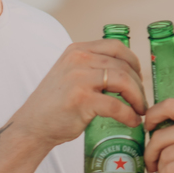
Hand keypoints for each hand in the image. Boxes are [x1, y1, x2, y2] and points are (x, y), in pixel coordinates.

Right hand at [14, 40, 146, 146]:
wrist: (32, 126)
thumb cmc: (55, 104)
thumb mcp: (70, 73)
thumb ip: (92, 67)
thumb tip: (126, 74)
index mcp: (77, 50)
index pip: (116, 46)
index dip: (133, 62)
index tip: (139, 77)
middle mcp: (79, 59)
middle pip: (123, 66)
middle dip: (138, 85)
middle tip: (141, 100)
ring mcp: (79, 78)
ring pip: (123, 82)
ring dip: (137, 98)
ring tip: (140, 110)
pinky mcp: (82, 100)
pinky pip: (116, 105)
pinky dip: (129, 115)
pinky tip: (132, 121)